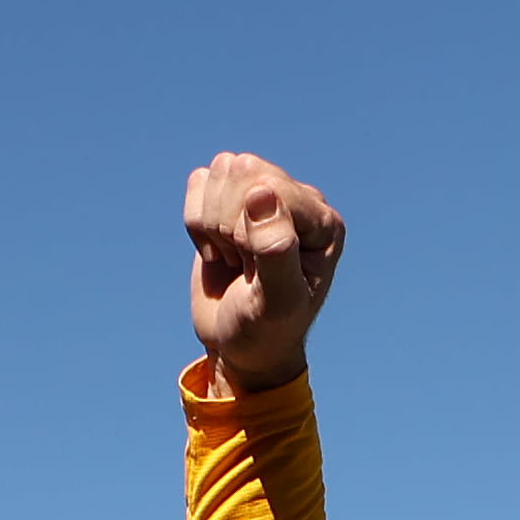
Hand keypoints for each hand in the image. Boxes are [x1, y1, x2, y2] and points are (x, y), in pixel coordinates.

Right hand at [183, 154, 343, 393]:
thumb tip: (261, 192)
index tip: (253, 269)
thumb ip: (275, 250)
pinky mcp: (231, 201)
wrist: (241, 349)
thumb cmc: (266, 332)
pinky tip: (218, 248)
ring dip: (211, 222)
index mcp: (323, 221)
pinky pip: (200, 181)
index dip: (245, 229)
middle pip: (242, 170)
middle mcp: (298, 201)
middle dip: (227, 223)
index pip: (268, 186)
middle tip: (243, 264)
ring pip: (219, 170)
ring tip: (234, 258)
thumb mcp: (277, 302)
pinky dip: (196, 220)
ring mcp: (265, 197)